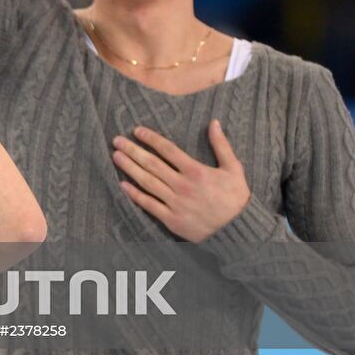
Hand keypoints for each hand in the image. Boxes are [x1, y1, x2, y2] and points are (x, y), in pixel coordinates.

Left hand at [112, 121, 250, 242]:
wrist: (238, 231)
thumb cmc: (236, 198)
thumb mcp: (233, 168)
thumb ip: (221, 145)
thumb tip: (214, 122)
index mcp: (196, 171)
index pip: (167, 149)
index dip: (151, 138)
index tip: (137, 131)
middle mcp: (183, 185)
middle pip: (152, 164)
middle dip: (132, 150)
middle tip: (117, 140)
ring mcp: (176, 203)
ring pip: (147, 182)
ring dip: (130, 168)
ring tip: (116, 156)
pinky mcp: (172, 220)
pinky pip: (149, 205)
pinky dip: (135, 195)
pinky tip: (123, 184)